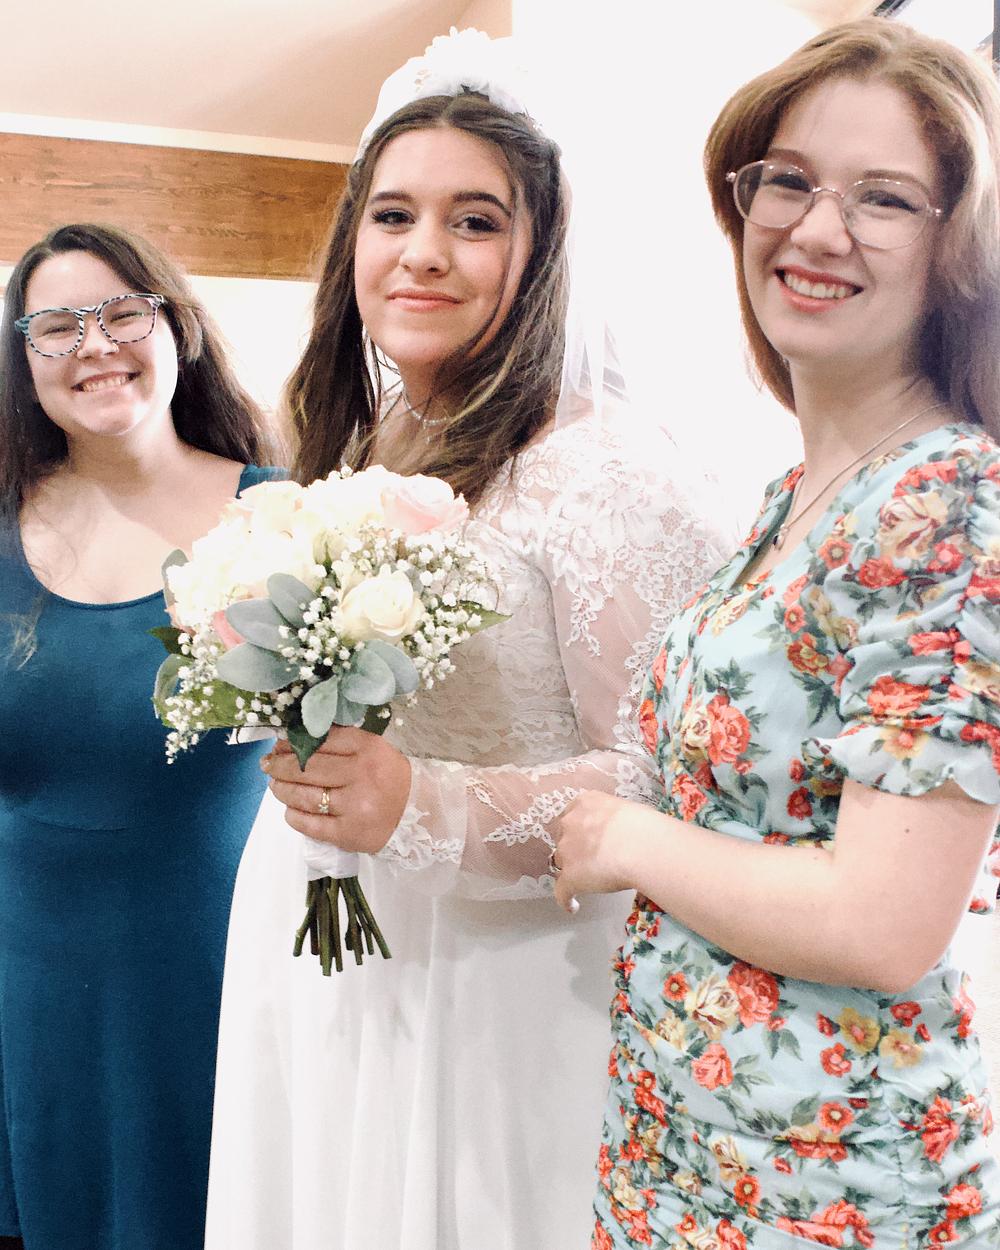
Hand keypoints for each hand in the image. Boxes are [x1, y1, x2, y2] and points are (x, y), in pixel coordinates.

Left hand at [262, 728, 411, 852]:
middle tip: (268, 764)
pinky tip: (290, 809)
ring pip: (304, 796)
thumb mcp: (373, 751)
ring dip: (282, 790)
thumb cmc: (389, 778)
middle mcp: (361, 775)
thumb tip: (294, 738)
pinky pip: (310, 824)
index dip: (294, 741)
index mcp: (368, 749)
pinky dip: (294, 815)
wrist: (419, 815)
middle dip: (280, 765)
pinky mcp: (348, 834)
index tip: (280, 743)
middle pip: (307, 767)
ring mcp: (354, 807)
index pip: (322, 740)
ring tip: (275, 785)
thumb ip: (340, 742)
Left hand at [552, 790, 644, 912]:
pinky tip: (573, 906)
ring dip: (573, 871)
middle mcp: (570, 824)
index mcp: (584, 803)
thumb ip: (613, 820)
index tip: (586, 838)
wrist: (641, 845)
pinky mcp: (570, 877)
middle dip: (575, 849)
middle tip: (592, 859)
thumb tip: (620, 833)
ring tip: (588, 881)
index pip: (572, 817)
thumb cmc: (644, 826)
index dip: (579, 830)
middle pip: (565, 840)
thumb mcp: (625, 810)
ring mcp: (566, 851)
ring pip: (563, 863)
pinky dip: (566, 899)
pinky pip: (562, 891)